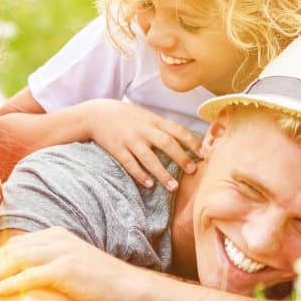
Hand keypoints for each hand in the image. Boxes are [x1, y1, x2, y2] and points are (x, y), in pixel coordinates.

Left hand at [0, 228, 134, 300]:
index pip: (16, 244)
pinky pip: (30, 275)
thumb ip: (48, 267)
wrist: (127, 287)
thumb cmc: (99, 284)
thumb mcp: (70, 267)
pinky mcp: (65, 269)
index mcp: (56, 235)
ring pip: (16, 259)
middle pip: (11, 249)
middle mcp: (56, 238)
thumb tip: (22, 281)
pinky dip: (10, 283)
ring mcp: (61, 252)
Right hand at [77, 99, 200, 189]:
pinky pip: (130, 164)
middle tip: (193, 170)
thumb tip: (186, 141)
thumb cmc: (127, 117)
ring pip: (149, 158)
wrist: (98, 114)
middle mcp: (144, 130)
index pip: (178, 130)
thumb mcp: (147, 117)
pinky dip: (140, 175)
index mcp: (154, 121)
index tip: (203, 153)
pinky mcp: (118, 150)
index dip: (192, 141)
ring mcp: (131, 140)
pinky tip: (149, 184)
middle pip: (167, 143)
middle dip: (181, 157)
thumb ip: (163, 128)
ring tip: (173, 187)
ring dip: (162, 173)